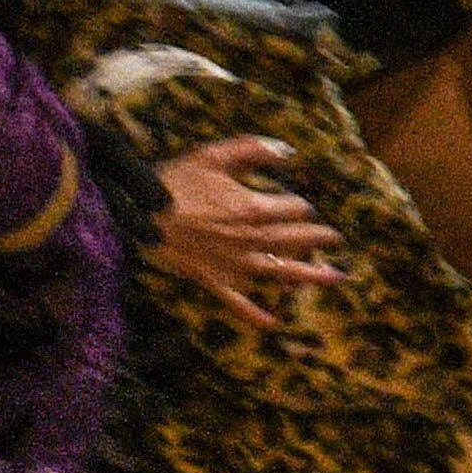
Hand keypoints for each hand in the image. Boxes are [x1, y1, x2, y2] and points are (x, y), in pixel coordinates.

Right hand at [148, 136, 343, 315]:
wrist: (135, 215)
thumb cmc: (174, 182)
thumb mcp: (214, 155)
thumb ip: (253, 149)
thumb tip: (289, 151)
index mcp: (252, 209)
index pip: (294, 208)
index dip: (301, 204)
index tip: (302, 204)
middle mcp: (249, 240)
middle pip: (295, 239)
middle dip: (318, 238)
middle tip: (335, 239)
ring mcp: (233, 264)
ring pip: (280, 272)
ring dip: (310, 275)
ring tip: (336, 278)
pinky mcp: (213, 281)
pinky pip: (238, 303)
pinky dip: (256, 315)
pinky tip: (274, 324)